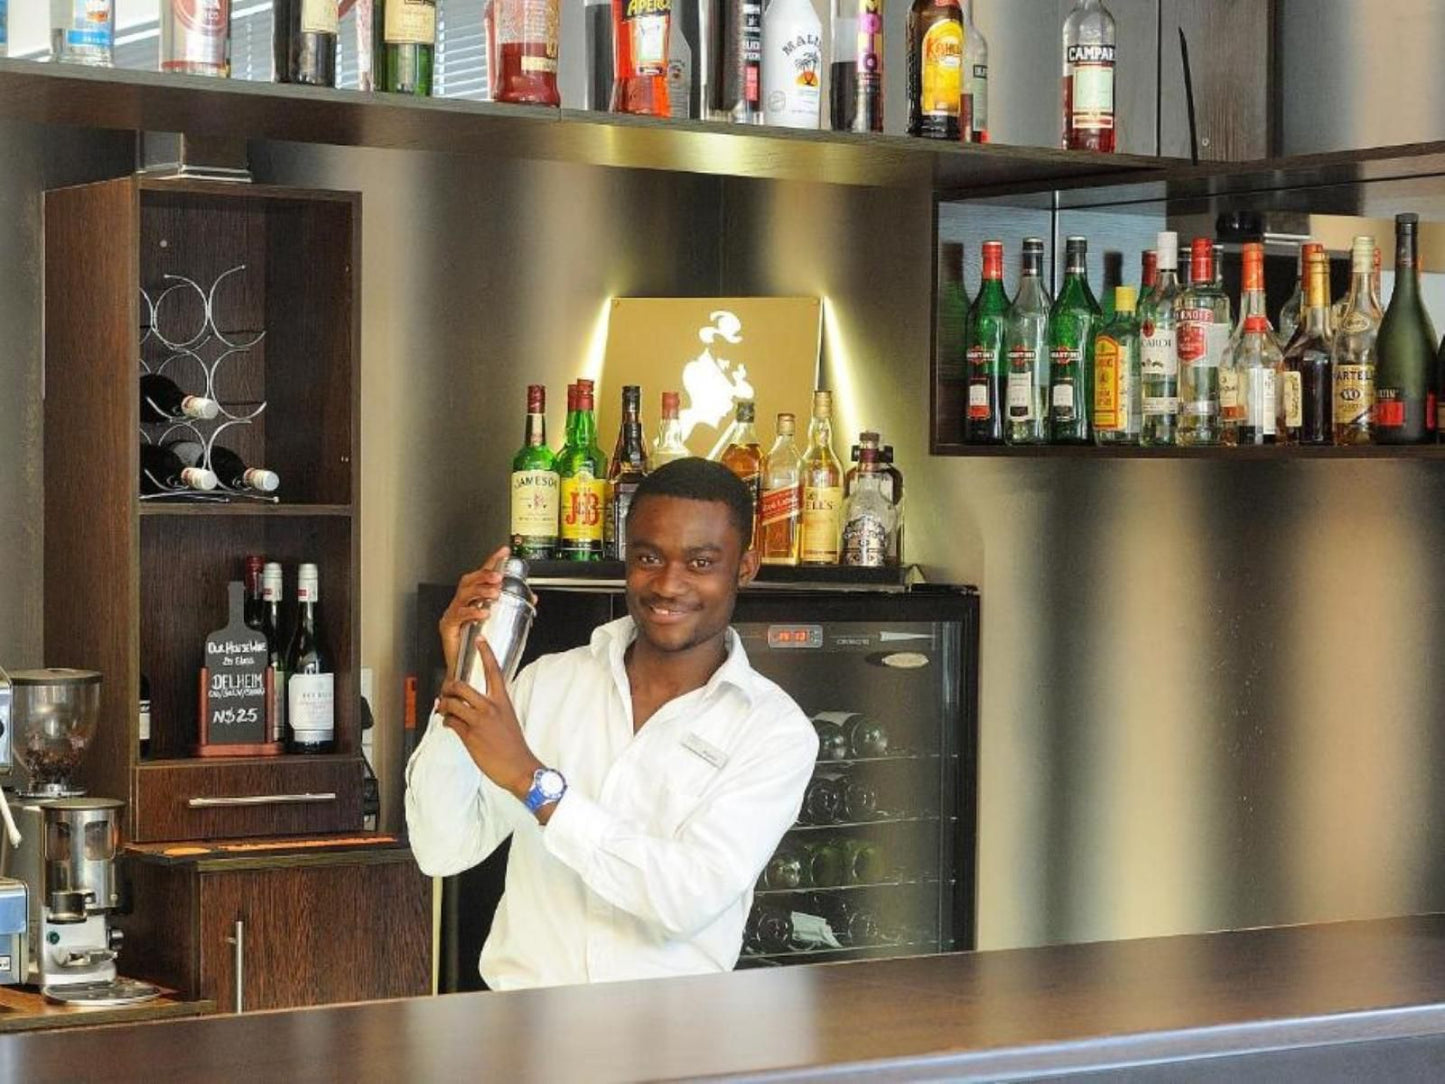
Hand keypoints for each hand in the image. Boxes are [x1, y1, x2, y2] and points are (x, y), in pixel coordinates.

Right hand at [439, 545, 510, 677]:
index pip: (481, 575)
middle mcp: (460, 604)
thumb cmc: (479, 645)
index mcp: (472, 600)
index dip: (492, 561)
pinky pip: (458, 616)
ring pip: (463, 595)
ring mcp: (452, 615)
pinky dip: (472, 613)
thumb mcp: (500, 623)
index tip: (504, 550)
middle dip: (483, 576)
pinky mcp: (447, 628)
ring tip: (494, 593)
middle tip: (499, 577)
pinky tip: (483, 613)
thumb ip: (515, 608)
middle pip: (468, 581)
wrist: (465, 672)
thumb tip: (533, 597)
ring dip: (480, 591)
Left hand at [439, 639, 541, 803]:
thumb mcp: (507, 719)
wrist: (519, 767)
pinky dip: (446, 722)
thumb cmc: (514, 745)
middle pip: (461, 686)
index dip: (486, 653)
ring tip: (444, 710)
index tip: (480, 639)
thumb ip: (492, 709)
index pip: (494, 671)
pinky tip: (449, 725)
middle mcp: (490, 707)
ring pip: (451, 703)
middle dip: (448, 687)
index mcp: (503, 700)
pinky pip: (451, 723)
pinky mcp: (470, 736)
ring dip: (443, 706)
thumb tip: (473, 705)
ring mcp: (479, 721)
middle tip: (446, 691)